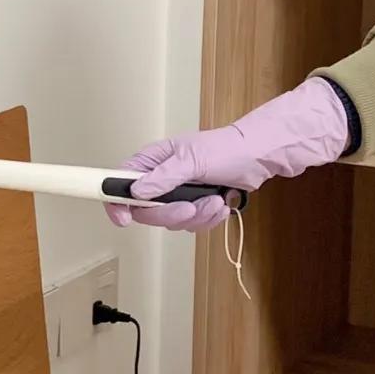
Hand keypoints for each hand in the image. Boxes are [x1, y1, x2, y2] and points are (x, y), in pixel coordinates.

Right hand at [107, 78, 350, 231]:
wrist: (258, 156)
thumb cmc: (226, 149)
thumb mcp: (191, 160)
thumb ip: (162, 178)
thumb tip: (136, 192)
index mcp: (152, 161)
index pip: (120, 182)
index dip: (117, 201)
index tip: (124, 218)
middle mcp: (160, 178)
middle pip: (145, 210)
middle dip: (171, 213)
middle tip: (190, 207)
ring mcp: (177, 194)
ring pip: (171, 221)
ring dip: (197, 216)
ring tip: (215, 200)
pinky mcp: (194, 205)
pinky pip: (191, 225)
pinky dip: (208, 219)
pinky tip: (221, 205)